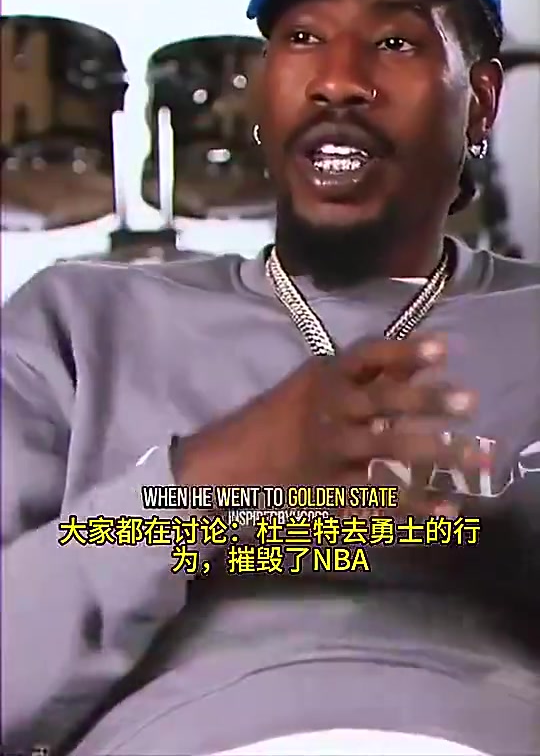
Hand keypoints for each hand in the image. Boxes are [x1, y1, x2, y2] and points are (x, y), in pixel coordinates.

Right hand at [176, 335, 485, 519]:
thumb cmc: (280, 418)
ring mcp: (329, 451)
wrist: (227, 463)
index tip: (443, 348)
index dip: (405, 351)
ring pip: (387, 448)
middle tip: (469, 403)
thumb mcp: (316, 384)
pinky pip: (377, 496)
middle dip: (428, 400)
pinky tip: (445, 508)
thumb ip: (368, 373)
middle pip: (384, 401)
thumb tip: (422, 357)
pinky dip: (414, 505)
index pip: (368, 357)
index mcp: (324, 379)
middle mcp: (328, 410)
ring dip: (433, 452)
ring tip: (473, 457)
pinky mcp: (329, 489)